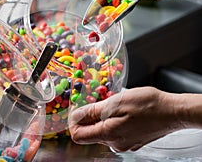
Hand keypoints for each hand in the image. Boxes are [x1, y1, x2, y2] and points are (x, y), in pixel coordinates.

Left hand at [68, 87, 184, 150]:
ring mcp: (124, 144)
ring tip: (114, 106)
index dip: (73, 122)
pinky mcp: (132, 141)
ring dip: (102, 118)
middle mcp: (115, 143)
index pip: (78, 135)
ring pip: (102, 131)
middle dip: (89, 118)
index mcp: (108, 134)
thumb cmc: (148, 105)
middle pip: (90, 133)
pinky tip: (123, 112)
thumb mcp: (116, 102)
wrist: (173, 112)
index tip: (77, 110)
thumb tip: (76, 116)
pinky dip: (113, 121)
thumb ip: (93, 111)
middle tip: (98, 102)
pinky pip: (114, 132)